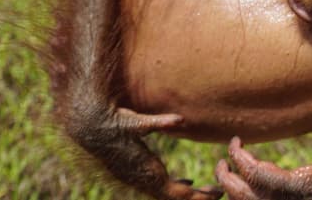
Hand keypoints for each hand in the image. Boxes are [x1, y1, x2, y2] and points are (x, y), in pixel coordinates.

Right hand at [68, 105, 220, 199]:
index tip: (215, 194)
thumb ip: (160, 122)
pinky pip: (160, 187)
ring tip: (208, 189)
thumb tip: (180, 119)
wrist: (91, 128)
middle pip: (175, 198)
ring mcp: (139, 179)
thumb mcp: (138, 123)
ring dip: (188, 193)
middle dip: (197, 198)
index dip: (196, 197)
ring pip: (167, 194)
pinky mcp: (137, 174)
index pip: (176, 194)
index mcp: (147, 172)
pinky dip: (176, 186)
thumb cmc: (117, 123)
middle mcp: (143, 180)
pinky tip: (187, 181)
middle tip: (219, 192)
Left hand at [216, 104, 311, 199]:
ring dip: (237, 191)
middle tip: (219, 160)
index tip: (235, 145)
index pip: (269, 179)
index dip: (246, 165)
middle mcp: (305, 196)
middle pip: (257, 197)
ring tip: (224, 172)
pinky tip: (241, 183)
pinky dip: (251, 196)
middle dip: (232, 181)